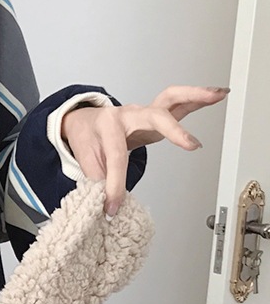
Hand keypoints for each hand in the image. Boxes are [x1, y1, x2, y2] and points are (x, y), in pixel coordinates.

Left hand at [61, 85, 229, 216]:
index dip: (115, 187)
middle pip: (153, 117)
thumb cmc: (87, 139)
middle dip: (173, 130)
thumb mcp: (85, 162)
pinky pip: (178, 104)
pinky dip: (198, 99)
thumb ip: (98, 181)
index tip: (113, 207)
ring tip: (217, 96)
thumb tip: (107, 203)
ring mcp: (143, 113)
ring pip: (171, 99)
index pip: (116, 159)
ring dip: (196, 97)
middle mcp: (128, 115)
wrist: (84, 123)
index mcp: (107, 127)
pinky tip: (217, 96)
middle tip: (191, 144)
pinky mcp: (154, 116)